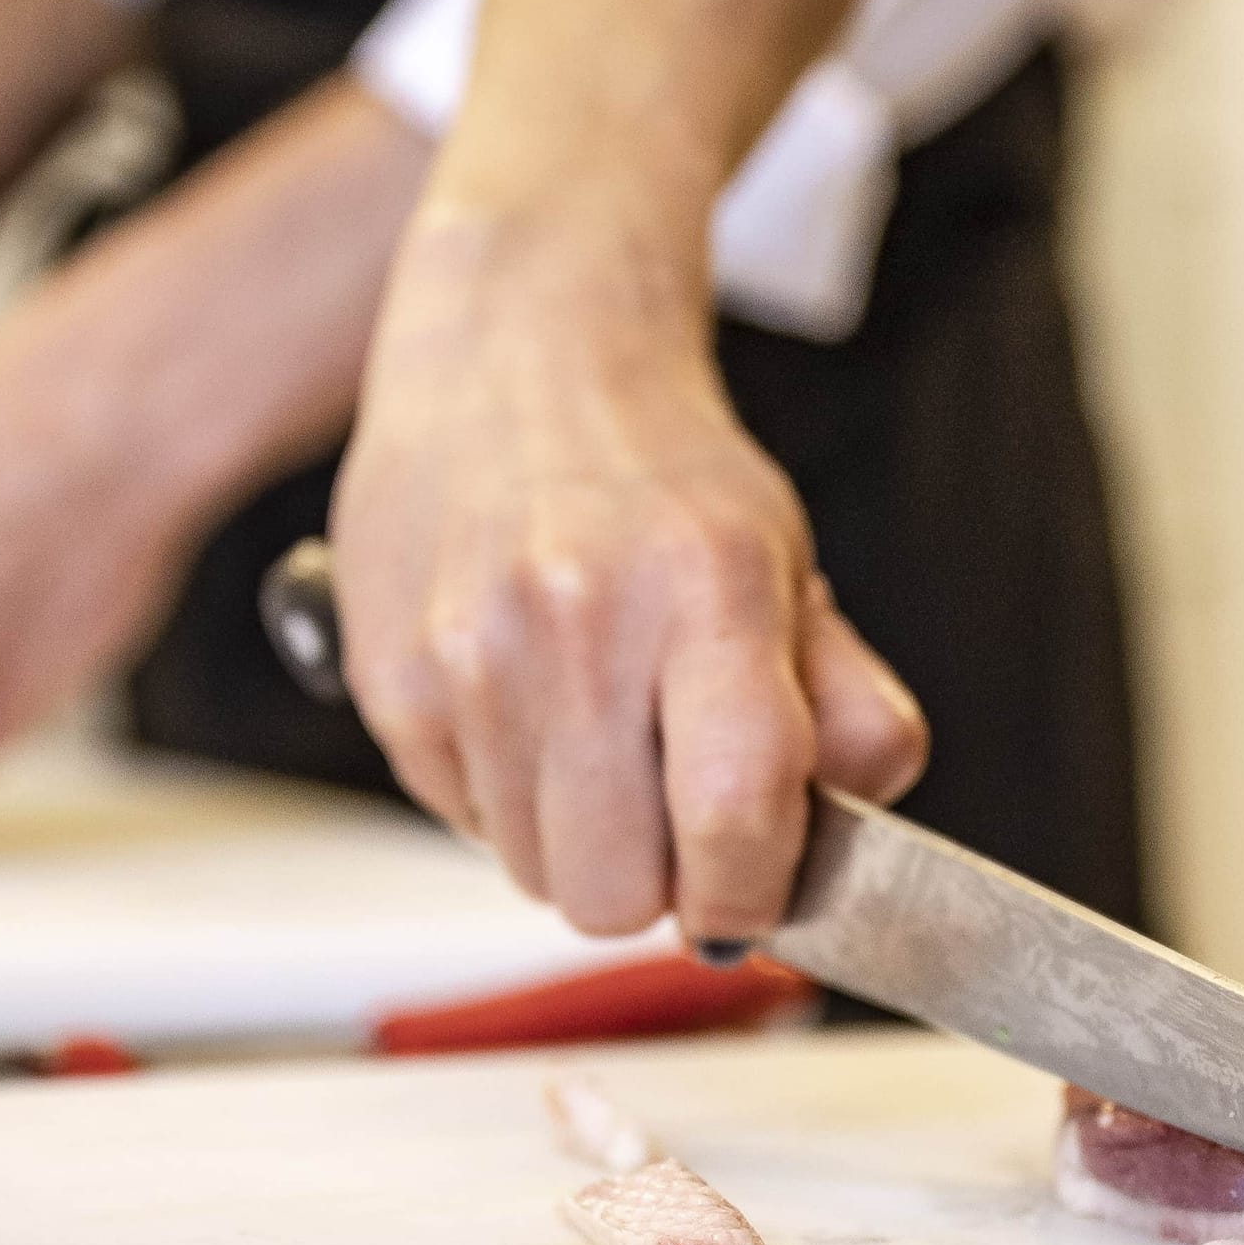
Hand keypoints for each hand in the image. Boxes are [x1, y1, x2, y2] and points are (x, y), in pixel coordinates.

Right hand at [329, 213, 925, 940]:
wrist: (515, 349)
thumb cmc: (660, 470)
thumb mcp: (787, 560)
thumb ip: (848, 703)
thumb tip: (854, 827)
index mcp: (704, 586)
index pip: (734, 813)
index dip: (749, 895)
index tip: (751, 895)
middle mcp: (576, 620)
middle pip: (615, 893)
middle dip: (657, 880)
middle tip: (673, 805)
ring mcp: (468, 654)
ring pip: (534, 874)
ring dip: (578, 839)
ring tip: (596, 729)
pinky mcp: (389, 680)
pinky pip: (461, 820)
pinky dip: (505, 795)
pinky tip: (527, 702)